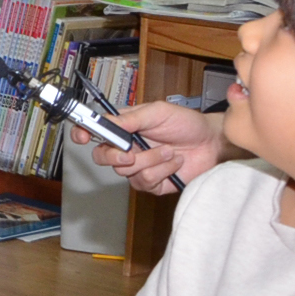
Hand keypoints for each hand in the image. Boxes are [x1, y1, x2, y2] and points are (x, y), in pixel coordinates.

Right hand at [71, 99, 226, 194]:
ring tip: (169, 150)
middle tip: (131, 152)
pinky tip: (174, 162)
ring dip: (151, 160)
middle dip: (115, 156)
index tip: (82, 136)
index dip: (82, 134)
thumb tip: (108, 122)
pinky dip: (162, 170)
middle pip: (102, 157)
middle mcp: (128, 148)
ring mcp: (139, 167)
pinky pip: (145, 181)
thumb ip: (130, 118)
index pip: (95, 132)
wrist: (212, 143)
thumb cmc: (186, 123)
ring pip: (126, 171)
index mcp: (124, 128)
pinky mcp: (152, 183)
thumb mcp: (158, 112)